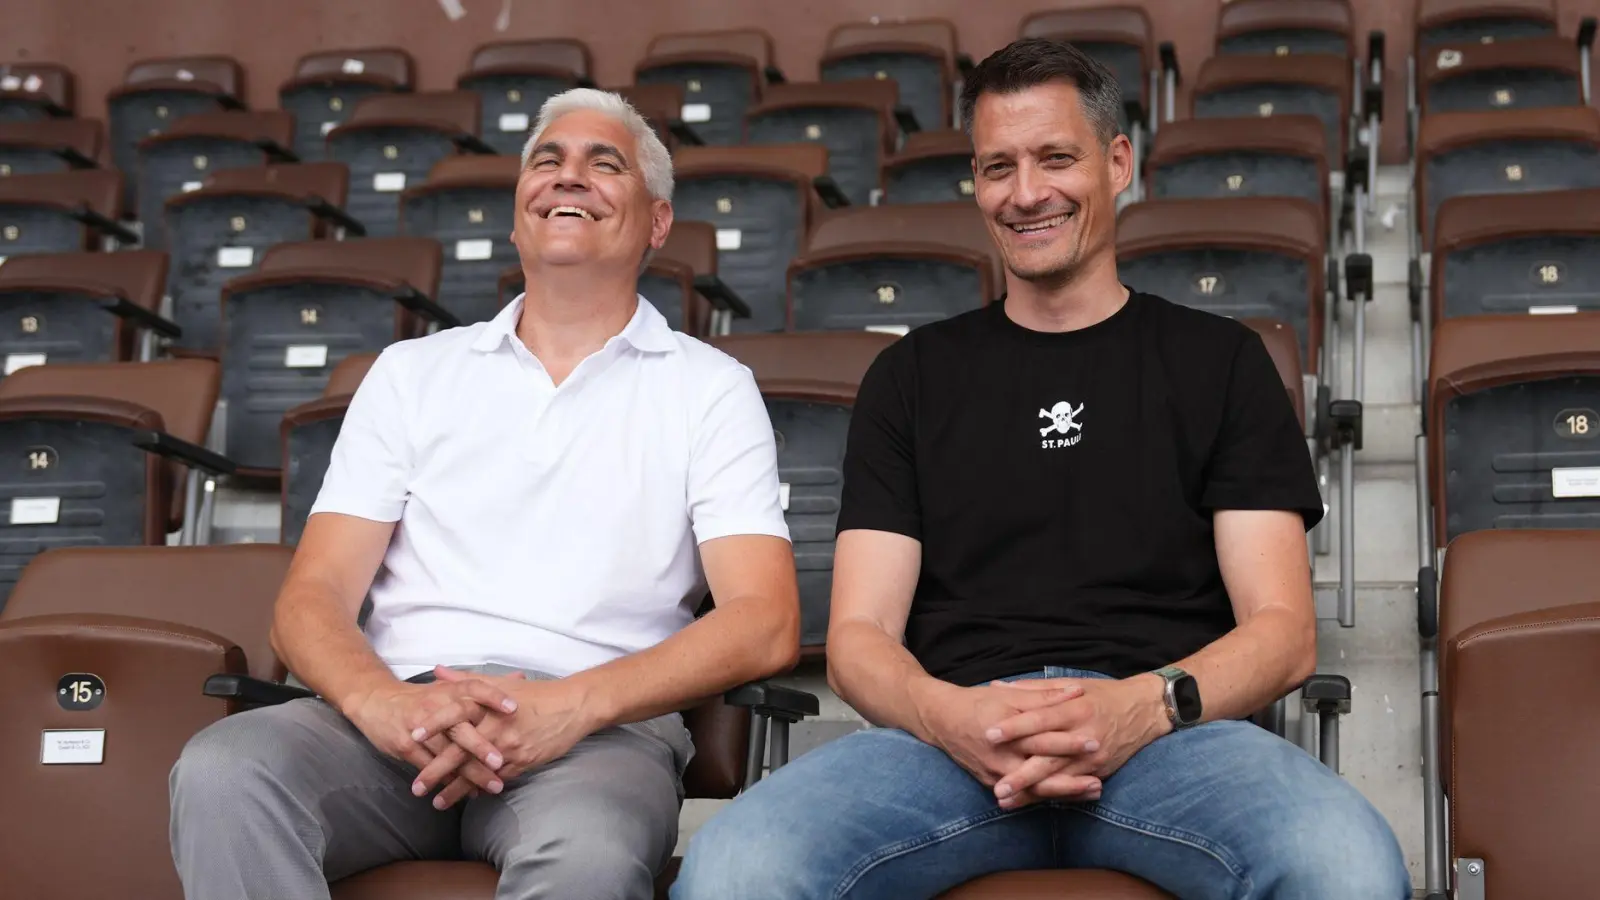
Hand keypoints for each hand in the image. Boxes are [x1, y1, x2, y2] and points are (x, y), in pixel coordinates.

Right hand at [340, 673, 522, 797]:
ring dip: (470, 772)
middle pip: (461, 728)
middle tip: (501, 762)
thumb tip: (520, 680)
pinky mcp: (406, 747)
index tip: (514, 708)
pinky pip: (430, 766)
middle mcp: (435, 708)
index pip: (474, 688)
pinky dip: (448, 781)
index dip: (494, 697)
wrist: (377, 703)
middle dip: (481, 747)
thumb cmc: (421, 698)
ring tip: (492, 786)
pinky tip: (464, 792)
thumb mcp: (448, 687)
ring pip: (447, 754)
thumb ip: (485, 687)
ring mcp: (419, 729)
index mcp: (449, 691)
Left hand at [409, 666, 601, 808]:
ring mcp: (510, 747)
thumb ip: (466, 680)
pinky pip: (498, 779)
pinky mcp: (524, 762)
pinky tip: (470, 799)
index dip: (434, 725)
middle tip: (416, 787)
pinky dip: (482, 789)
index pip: (455, 714)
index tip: (413, 736)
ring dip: (456, 790)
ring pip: (477, 772)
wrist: (573, 707)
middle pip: (460, 752)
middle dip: (436, 771)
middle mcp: (497, 727)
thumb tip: (438, 671)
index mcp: (489, 706)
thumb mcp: (501, 683)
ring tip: (437, 803)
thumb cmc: (536, 694)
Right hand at [917, 679, 1085, 805]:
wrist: (940, 720)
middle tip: (1098, 781)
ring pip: (1034, 790)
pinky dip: (1046, 796)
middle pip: (1040, 774)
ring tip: (1092, 791)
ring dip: (1064, 792)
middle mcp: (1001, 758)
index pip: (1043, 739)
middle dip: (1071, 779)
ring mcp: (995, 775)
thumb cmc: (976, 702)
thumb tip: (1075, 691)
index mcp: (1008, 732)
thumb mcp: (1009, 694)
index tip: (1095, 743)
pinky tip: (1068, 796)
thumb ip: (1044, 696)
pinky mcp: (992, 783)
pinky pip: (1022, 795)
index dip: (1069, 742)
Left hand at [987, 675, 1168, 806]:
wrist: (1144, 710)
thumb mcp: (1071, 685)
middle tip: (997, 785)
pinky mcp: (1098, 771)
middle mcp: (1084, 735)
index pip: (1040, 719)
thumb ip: (1034, 690)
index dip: (1015, 728)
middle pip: (1048, 757)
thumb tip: (999, 686)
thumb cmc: (1102, 695)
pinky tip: (1030, 803)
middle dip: (1022, 774)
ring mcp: (1093, 758)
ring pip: (1058, 778)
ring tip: (1006, 801)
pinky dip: (1050, 796)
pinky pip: (1072, 787)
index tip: (990, 735)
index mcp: (1074, 708)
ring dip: (1031, 792)